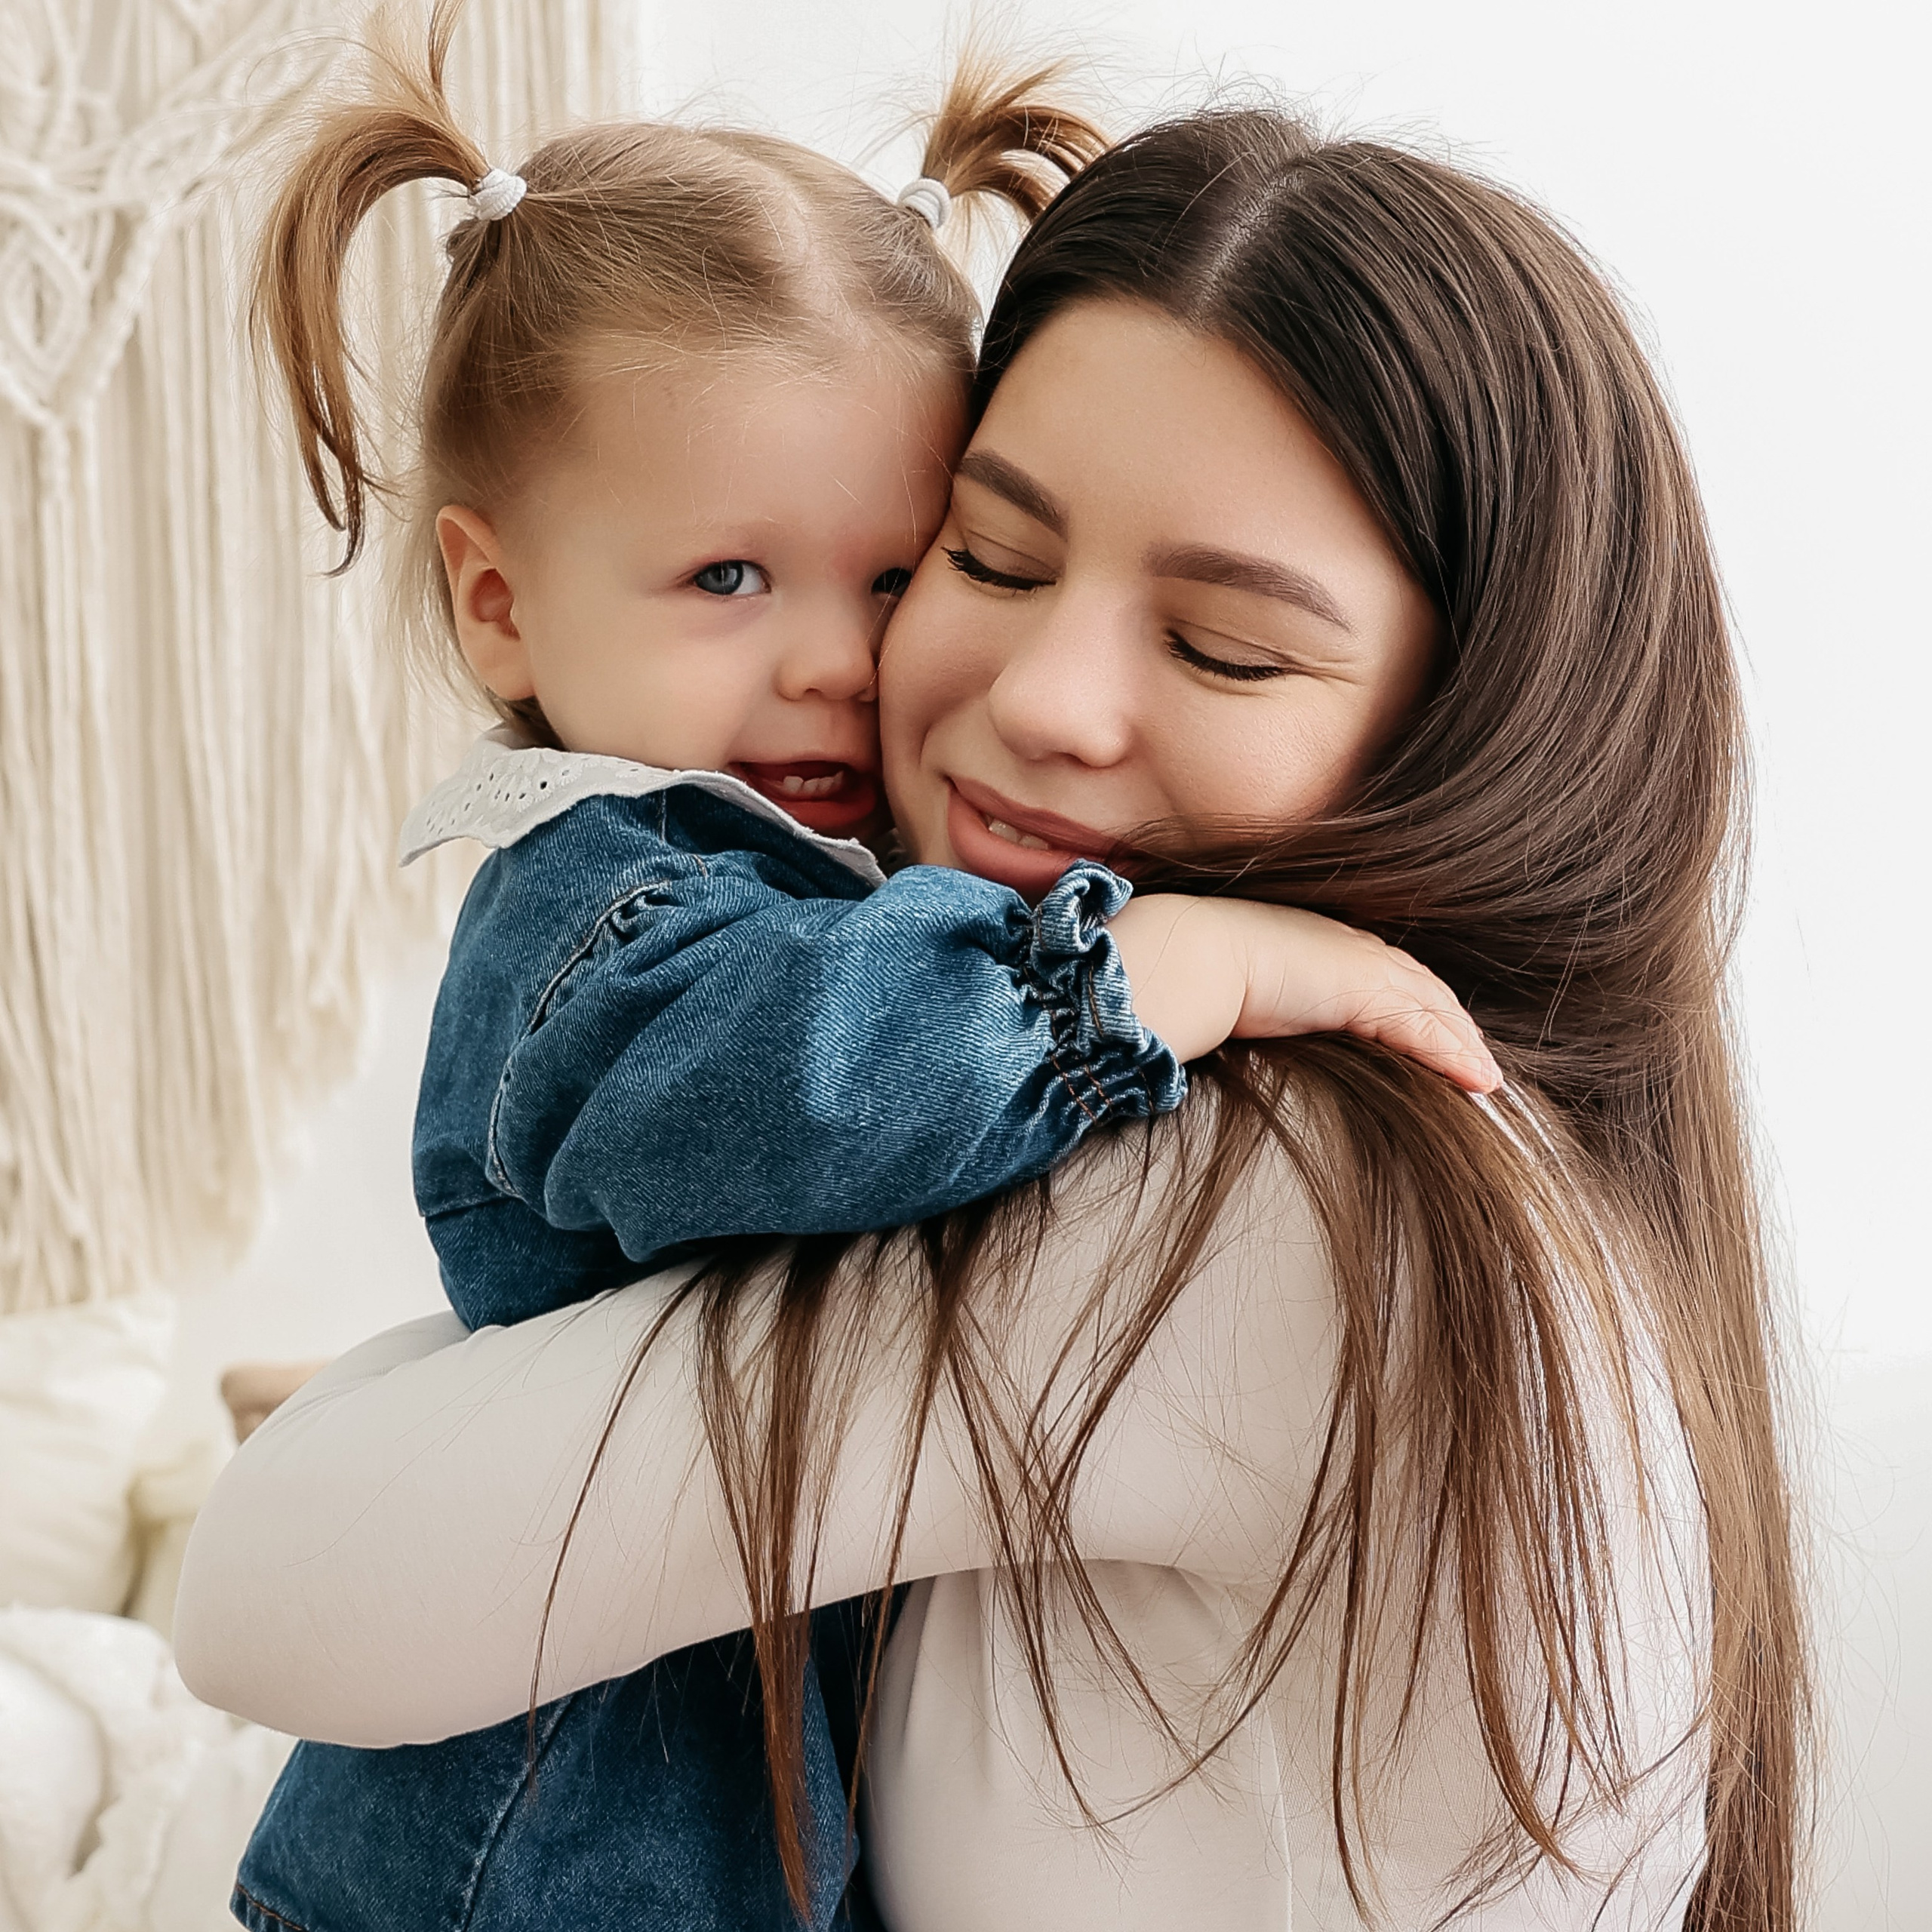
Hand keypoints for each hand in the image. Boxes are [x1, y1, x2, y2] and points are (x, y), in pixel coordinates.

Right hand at [1109, 895, 1501, 1093]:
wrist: (1198, 957)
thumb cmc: (1213, 975)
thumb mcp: (1261, 993)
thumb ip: (1283, 1007)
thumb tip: (1276, 1031)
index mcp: (1334, 947)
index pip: (1396, 980)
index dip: (1426, 1010)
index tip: (1447, 1039)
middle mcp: (1359, 952)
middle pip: (1428, 992)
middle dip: (1458, 1028)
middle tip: (1481, 1067)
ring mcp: (1366, 969)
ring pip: (1435, 1011)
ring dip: (1466, 1047)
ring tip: (1487, 1082)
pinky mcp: (1366, 992)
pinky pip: (1422, 1029)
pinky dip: (1453, 1054)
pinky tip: (1477, 1080)